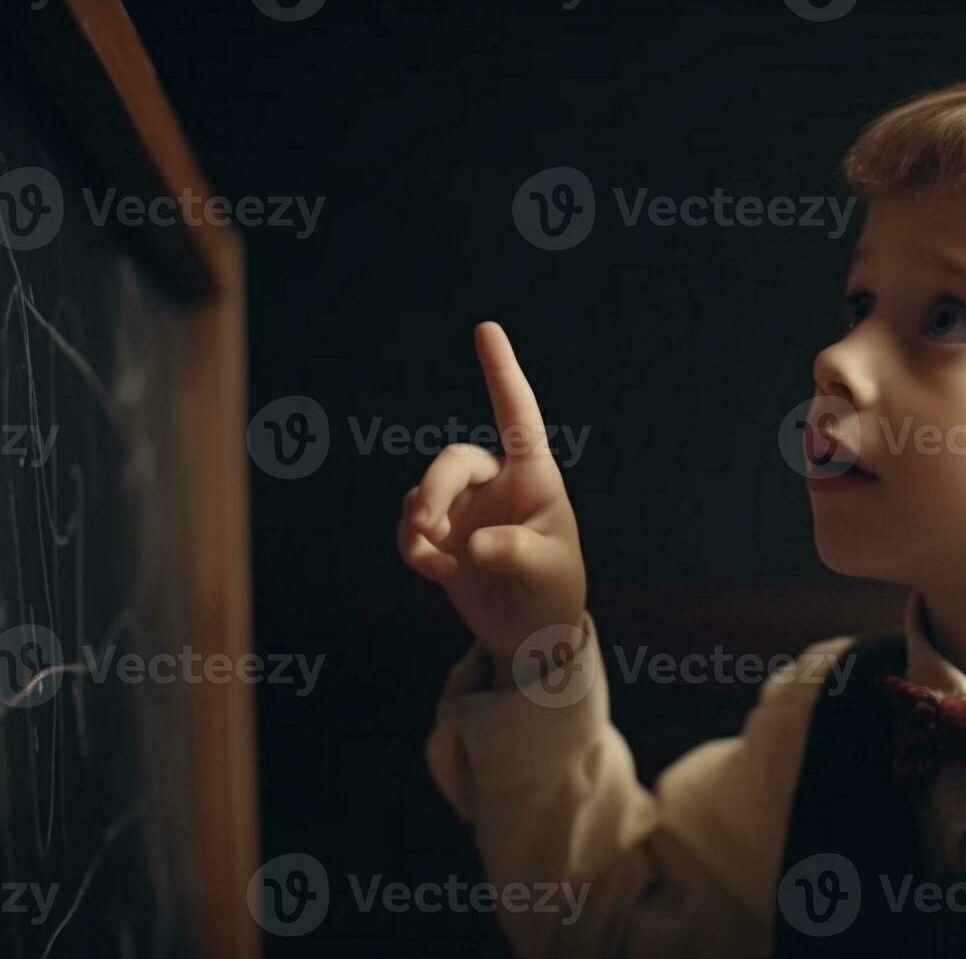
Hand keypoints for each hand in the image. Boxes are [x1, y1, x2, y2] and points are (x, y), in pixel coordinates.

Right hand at [398, 322, 586, 673]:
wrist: (531, 637)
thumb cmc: (554, 592)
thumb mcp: (550, 573)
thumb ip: (518, 553)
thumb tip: (474, 542)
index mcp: (535, 477)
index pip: (517, 417)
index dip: (501, 373)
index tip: (486, 329)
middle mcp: (497, 483)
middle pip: (454, 460)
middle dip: (438, 488)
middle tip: (429, 525)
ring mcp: (465, 508)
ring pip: (425, 492)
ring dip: (421, 519)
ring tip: (435, 557)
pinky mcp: (440, 537)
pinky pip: (410, 526)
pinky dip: (413, 547)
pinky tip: (437, 571)